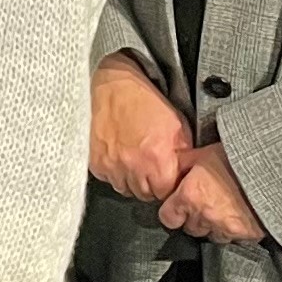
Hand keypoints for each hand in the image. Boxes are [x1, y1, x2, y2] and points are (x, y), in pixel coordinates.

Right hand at [90, 57, 194, 203]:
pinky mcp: (96, 164)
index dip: (167, 184)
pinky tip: (119, 155)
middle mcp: (134, 169)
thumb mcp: (178, 126)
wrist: (114, 86)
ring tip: (134, 160)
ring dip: (132, 180)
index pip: (166, 193)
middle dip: (150, 184)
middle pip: (146, 195)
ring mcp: (112, 168)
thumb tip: (185, 174)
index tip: (166, 175)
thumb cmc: (146, 103)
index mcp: (159, 161)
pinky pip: (108, 179)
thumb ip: (183, 156)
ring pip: (126, 190)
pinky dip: (115, 172)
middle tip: (150, 166)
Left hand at [157, 143, 267, 245]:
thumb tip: (172, 167)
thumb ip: (184, 164)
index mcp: (190, 196)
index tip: (179, 205)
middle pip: (190, 228)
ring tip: (225, 208)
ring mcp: (225, 228)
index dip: (173, 211)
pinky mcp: (246, 235)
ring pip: (212, 236)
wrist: (274, 169)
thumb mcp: (206, 153)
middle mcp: (204, 216)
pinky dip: (235, 230)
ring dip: (215, 226)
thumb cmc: (239, 158)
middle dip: (195, 218)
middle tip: (207, 202)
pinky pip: (235, 239)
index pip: (168, 217)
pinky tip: (241, 215)